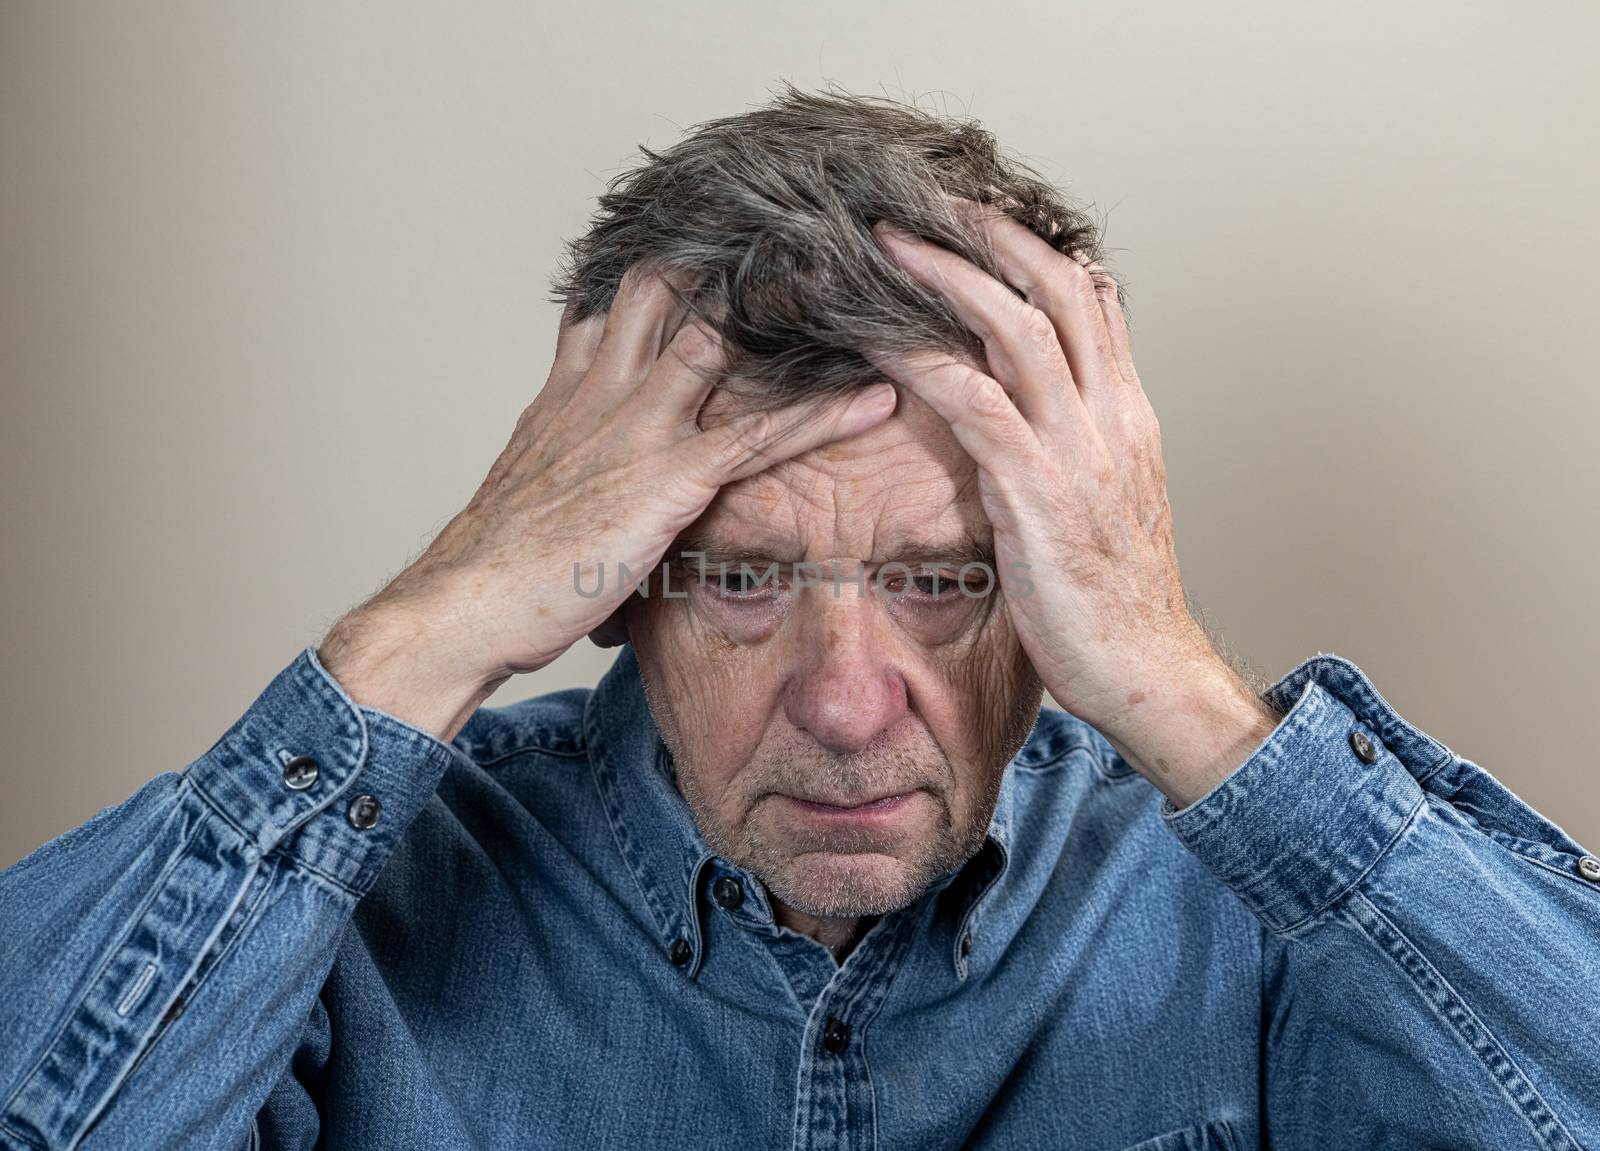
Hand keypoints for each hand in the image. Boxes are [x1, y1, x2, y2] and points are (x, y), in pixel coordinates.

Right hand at [320, 265, 897, 740]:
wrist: (467, 600)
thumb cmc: (500, 556)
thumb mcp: (531, 479)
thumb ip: (567, 442)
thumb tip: (586, 441)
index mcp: (571, 388)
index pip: (621, 298)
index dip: (667, 261)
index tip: (715, 232)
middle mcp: (604, 390)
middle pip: (669, 292)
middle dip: (729, 259)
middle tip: (797, 228)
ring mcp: (639, 428)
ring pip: (721, 346)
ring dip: (790, 318)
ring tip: (855, 288)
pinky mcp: (669, 478)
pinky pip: (761, 436)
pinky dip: (824, 415)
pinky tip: (875, 398)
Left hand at [871, 206, 1276, 803]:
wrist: (1146, 669)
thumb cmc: (1116, 597)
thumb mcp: (1107, 500)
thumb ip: (1080, 441)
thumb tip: (1039, 400)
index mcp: (1128, 416)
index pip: (1093, 305)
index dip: (1040, 250)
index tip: (990, 216)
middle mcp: (1111, 418)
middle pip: (1057, 292)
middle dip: (995, 237)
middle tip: (938, 200)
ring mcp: (1078, 451)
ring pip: (1016, 329)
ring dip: (949, 277)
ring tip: (894, 244)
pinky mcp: (1038, 493)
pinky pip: (976, 404)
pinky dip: (926, 360)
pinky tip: (882, 339)